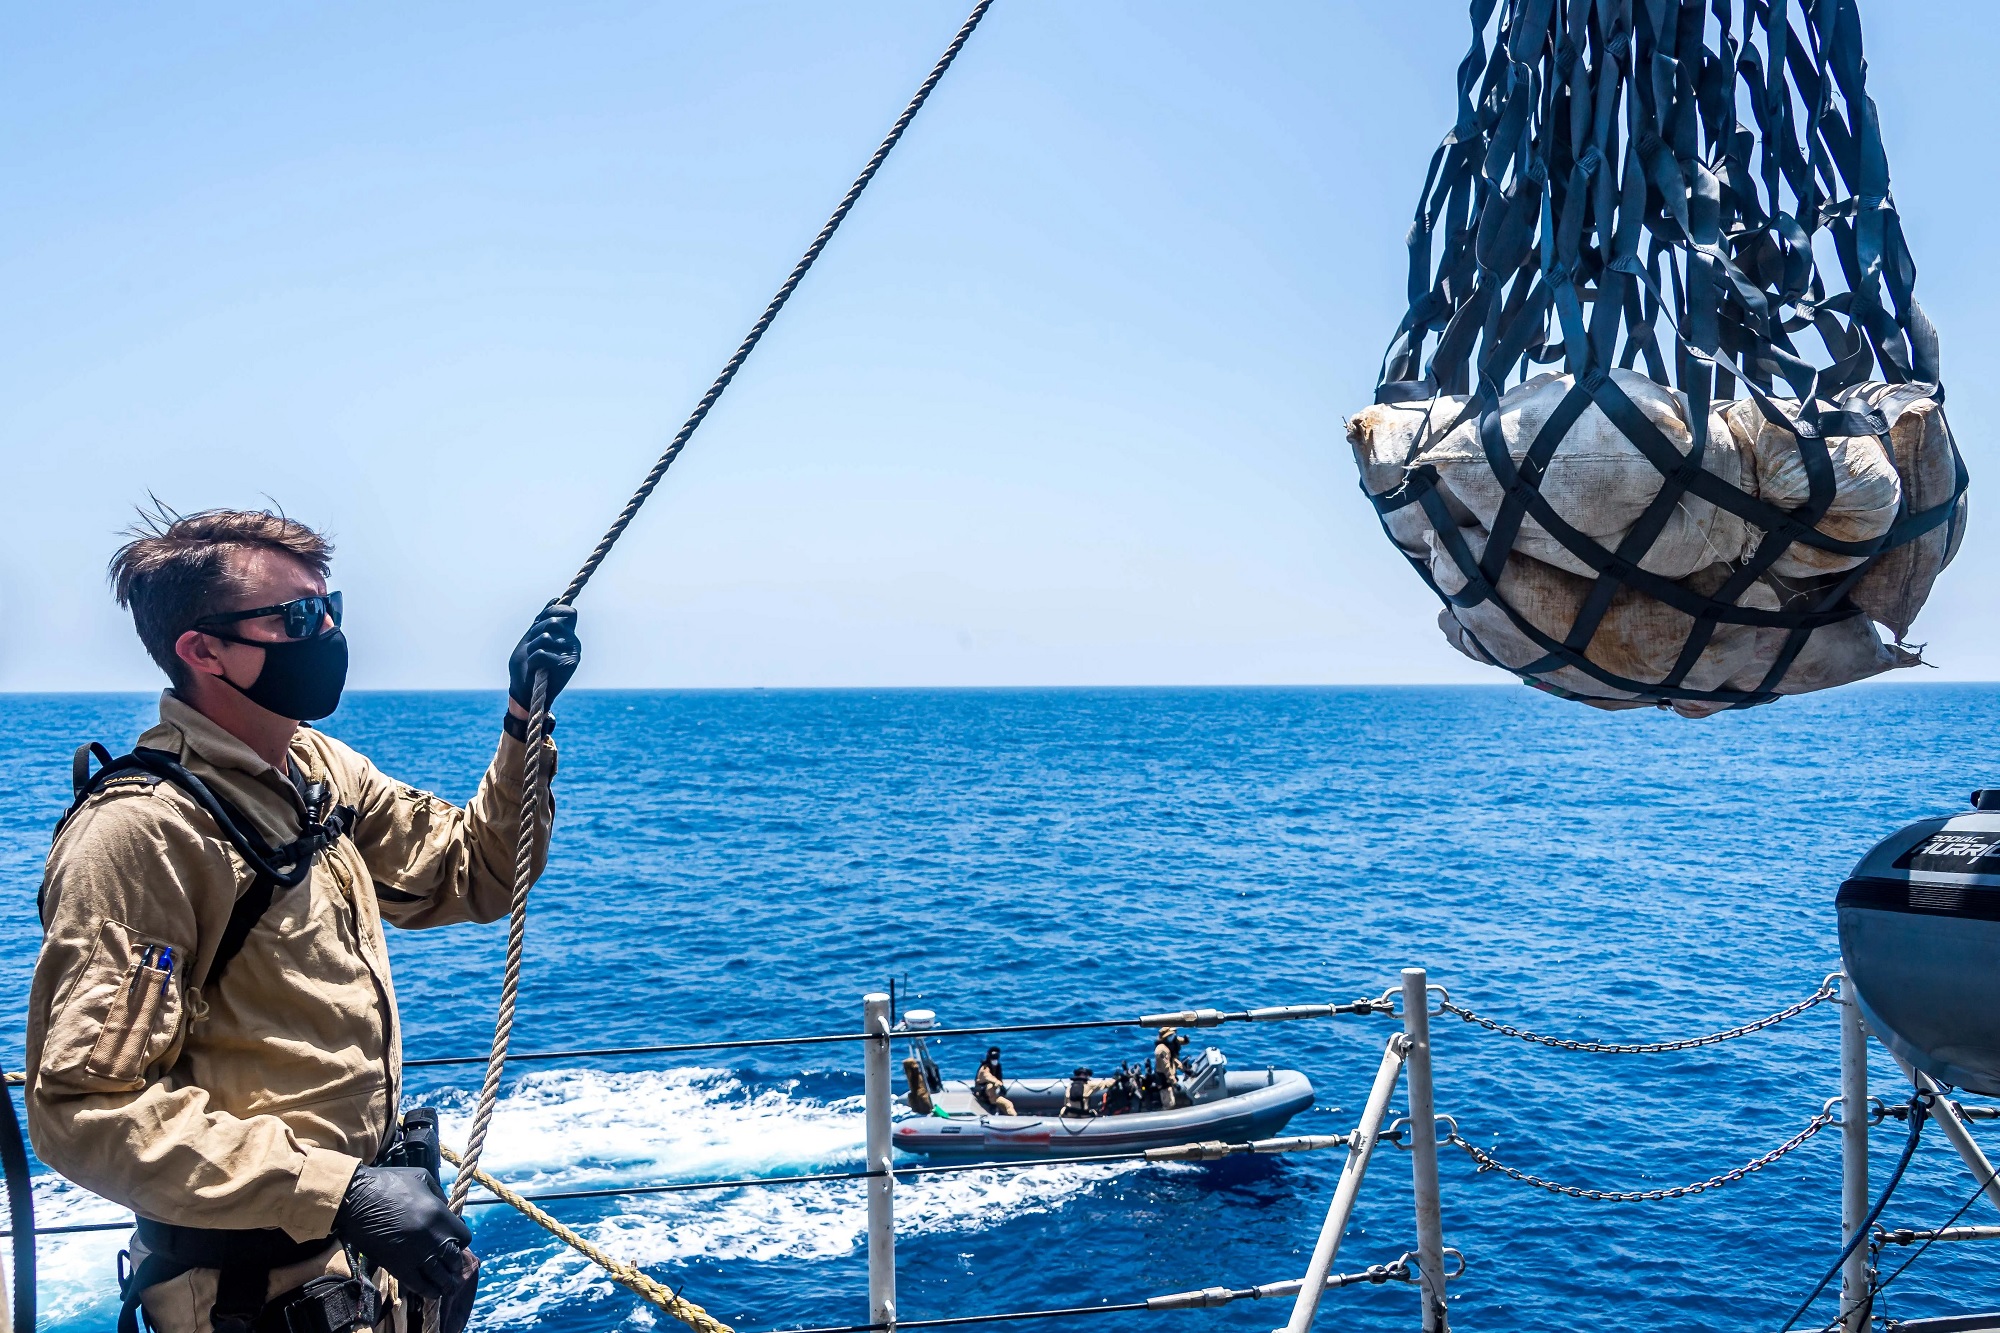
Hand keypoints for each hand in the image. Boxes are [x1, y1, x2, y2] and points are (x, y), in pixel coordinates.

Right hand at [333, 1166, 474, 1301]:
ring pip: (440, 1276)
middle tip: (452, 1267)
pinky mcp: (398, 1266)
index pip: (464, 1238)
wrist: (355, 1198)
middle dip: (455, 1263)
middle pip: (454, 1260)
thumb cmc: (388, 1182)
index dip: (461, 1241)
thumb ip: (439, 1195)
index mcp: (440, 1216)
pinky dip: (428, 1291)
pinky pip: (419, 1285)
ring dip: (446, 1282)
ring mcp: (416, 1255)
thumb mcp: (422, 1178)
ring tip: (448, 1286)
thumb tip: (448, 1209)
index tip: (454, 1242)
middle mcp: (432, 1238)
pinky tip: (433, 1293)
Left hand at [508, 600, 581, 709]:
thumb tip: (555, 599)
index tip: (539, 624)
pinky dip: (533, 660)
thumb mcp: (531, 638)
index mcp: (567, 635)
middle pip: (555, 620)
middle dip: (537, 630)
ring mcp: (573, 654)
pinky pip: (542, 653)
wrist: (525, 694)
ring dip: (531, 647)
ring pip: (546, 636)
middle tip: (533, 645)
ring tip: (533, 660)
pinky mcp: (568, 666)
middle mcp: (574, 643)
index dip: (552, 612)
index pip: (568, 612)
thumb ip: (542, 620)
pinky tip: (536, 670)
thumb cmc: (526, 667)